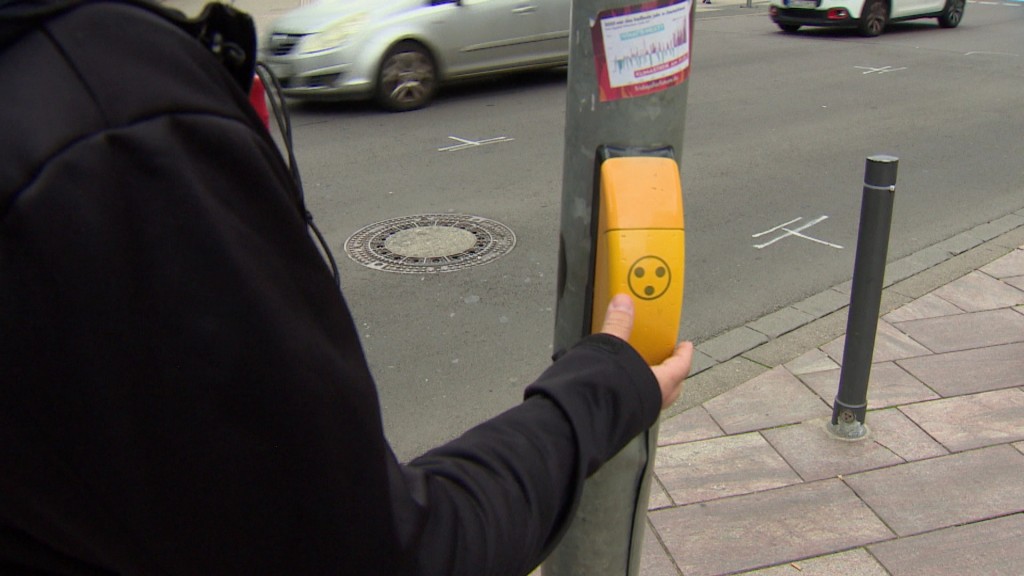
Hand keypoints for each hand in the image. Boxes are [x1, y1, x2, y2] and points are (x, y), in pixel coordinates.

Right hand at [599, 294, 692, 409]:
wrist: (579, 420)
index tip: (685, 345)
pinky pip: (635, 401)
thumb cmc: (604, 392)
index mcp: (659, 384)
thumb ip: (618, 324)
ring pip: (653, 395)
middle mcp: (652, 402)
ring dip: (648, 379)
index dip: (684, 353)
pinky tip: (616, 381)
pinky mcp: (621, 419)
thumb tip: (622, 304)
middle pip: (671, 383)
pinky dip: (631, 389)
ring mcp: (637, 414)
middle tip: (662, 354)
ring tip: (634, 363)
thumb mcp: (612, 348)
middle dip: (669, 368)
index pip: (681, 366)